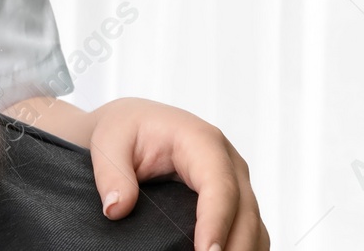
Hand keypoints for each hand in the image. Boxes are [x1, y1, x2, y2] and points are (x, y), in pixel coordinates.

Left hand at [88, 97, 267, 250]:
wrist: (135, 126)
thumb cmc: (126, 129)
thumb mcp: (108, 142)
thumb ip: (111, 174)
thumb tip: (117, 209)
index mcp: (202, 141)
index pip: (219, 186)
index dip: (216, 222)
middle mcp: (229, 163)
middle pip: (245, 212)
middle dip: (233, 247)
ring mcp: (236, 183)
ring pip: (254, 227)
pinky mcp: (235, 202)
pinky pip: (249, 233)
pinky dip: (239, 249)